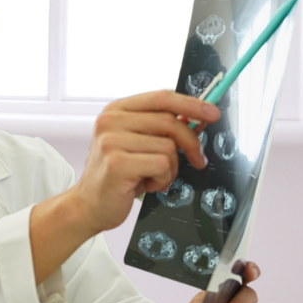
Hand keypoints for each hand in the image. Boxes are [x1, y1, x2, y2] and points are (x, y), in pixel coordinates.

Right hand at [72, 90, 217, 235]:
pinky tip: (148, 184)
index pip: (161, 97)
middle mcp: (110, 121)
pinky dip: (163, 179)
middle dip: (191, 143)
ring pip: (168, 146)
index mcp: (116, 110)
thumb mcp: (138, 144)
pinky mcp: (117, 162)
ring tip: (155, 177)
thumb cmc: (118, 175)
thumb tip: (197, 118)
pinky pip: (162, 164)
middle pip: (169, 121)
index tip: (212, 113)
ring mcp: (111, 141)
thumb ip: (161, 128)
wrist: (90, 204)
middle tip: (197, 160)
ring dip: (171, 168)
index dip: (191, 103)